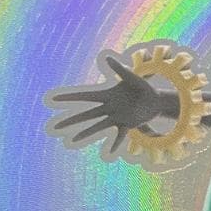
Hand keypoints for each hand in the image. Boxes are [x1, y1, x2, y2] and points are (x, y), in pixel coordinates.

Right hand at [46, 55, 162, 152]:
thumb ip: (120, 69)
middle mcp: (108, 107)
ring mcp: (116, 118)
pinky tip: (109, 153)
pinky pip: (120, 136)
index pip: (85, 96)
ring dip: (85, 133)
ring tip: (72, 140)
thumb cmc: (143, 87)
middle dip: (71, 120)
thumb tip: (108, 57)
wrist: (156, 101)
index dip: (70, 97)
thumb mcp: (132, 77)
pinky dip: (115, 144)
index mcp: (107, 95)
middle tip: (55, 126)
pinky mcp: (127, 125)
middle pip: (87, 114)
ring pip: (98, 126)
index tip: (53, 99)